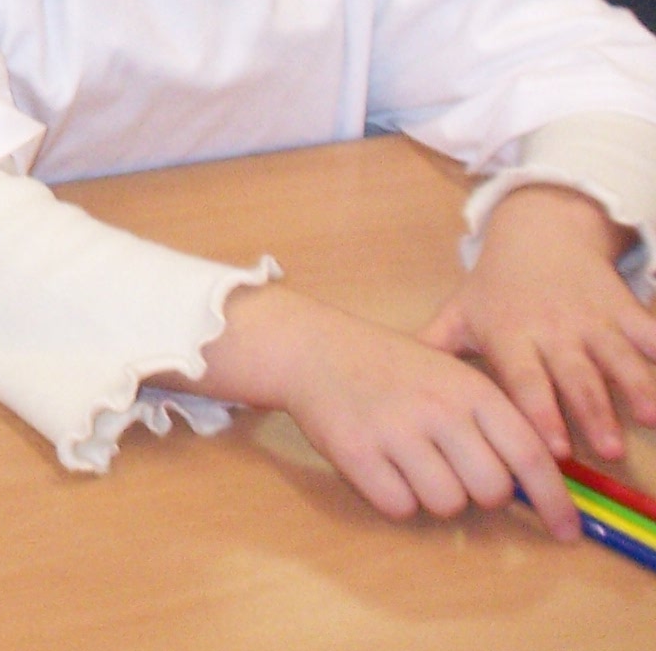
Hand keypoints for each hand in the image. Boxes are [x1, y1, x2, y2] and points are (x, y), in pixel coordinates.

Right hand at [158, 281, 580, 538]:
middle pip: (492, 490)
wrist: (313, 348)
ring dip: (436, 496)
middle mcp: (437, 409)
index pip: (530, 455)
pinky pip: (399, 506)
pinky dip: (396, 497)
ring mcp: (394, 430)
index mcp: (469, 388)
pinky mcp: (356, 452)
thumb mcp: (452, 375)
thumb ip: (494, 420)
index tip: (565, 530)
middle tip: (459, 473)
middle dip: (482, 494)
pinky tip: (384, 467)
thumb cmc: (391, 367)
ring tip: (414, 464)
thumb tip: (535, 482)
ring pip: (446, 504)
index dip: (554, 500)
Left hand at [422, 181, 655, 465]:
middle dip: (590, 412)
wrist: (538, 231)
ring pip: (616, 357)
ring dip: (634, 387)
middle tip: (606, 450)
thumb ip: (435, 350)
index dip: (539, 413)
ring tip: (645, 417)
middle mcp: (552, 328)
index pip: (524, 380)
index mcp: (510, 335)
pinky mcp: (623, 307)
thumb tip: (389, 392)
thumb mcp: (460, 312)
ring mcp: (591, 317)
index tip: (554, 449)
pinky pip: (650, 331)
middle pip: (574, 375)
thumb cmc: (495, 286)